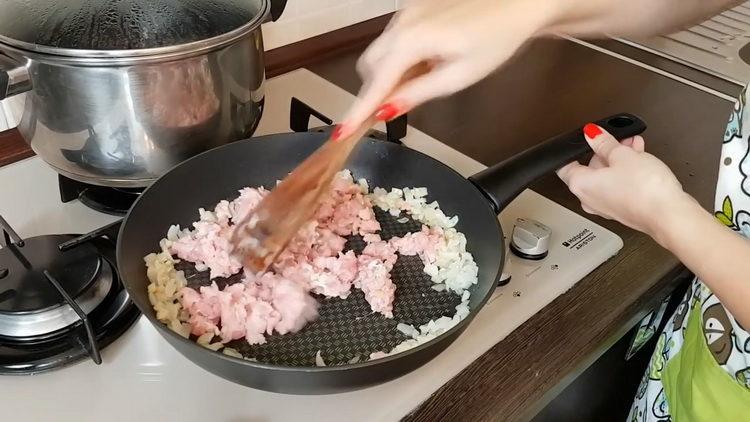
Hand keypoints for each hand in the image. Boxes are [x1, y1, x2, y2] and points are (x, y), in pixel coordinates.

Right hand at [339, 0, 554, 131]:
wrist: (517, 5)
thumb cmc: (496, 40)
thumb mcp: (459, 77)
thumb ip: (418, 93)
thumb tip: (387, 110)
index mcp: (412, 40)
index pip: (375, 83)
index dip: (358, 111)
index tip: (342, 132)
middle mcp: (402, 22)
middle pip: (370, 66)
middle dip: (377, 90)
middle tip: (397, 108)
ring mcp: (406, 12)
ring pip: (380, 52)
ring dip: (390, 73)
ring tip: (425, 79)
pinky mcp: (413, 8)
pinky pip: (394, 39)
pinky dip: (401, 57)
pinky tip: (428, 61)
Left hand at [556, 124, 690, 241]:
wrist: (669, 215)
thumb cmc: (644, 191)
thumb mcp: (622, 155)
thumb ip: (604, 142)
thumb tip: (593, 134)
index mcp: (580, 186)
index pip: (563, 166)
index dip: (573, 150)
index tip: (584, 139)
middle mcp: (589, 199)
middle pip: (590, 169)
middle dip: (605, 151)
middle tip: (619, 140)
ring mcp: (606, 207)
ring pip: (607, 177)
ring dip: (620, 159)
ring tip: (635, 146)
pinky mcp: (623, 209)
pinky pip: (619, 186)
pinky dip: (627, 172)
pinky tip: (641, 159)